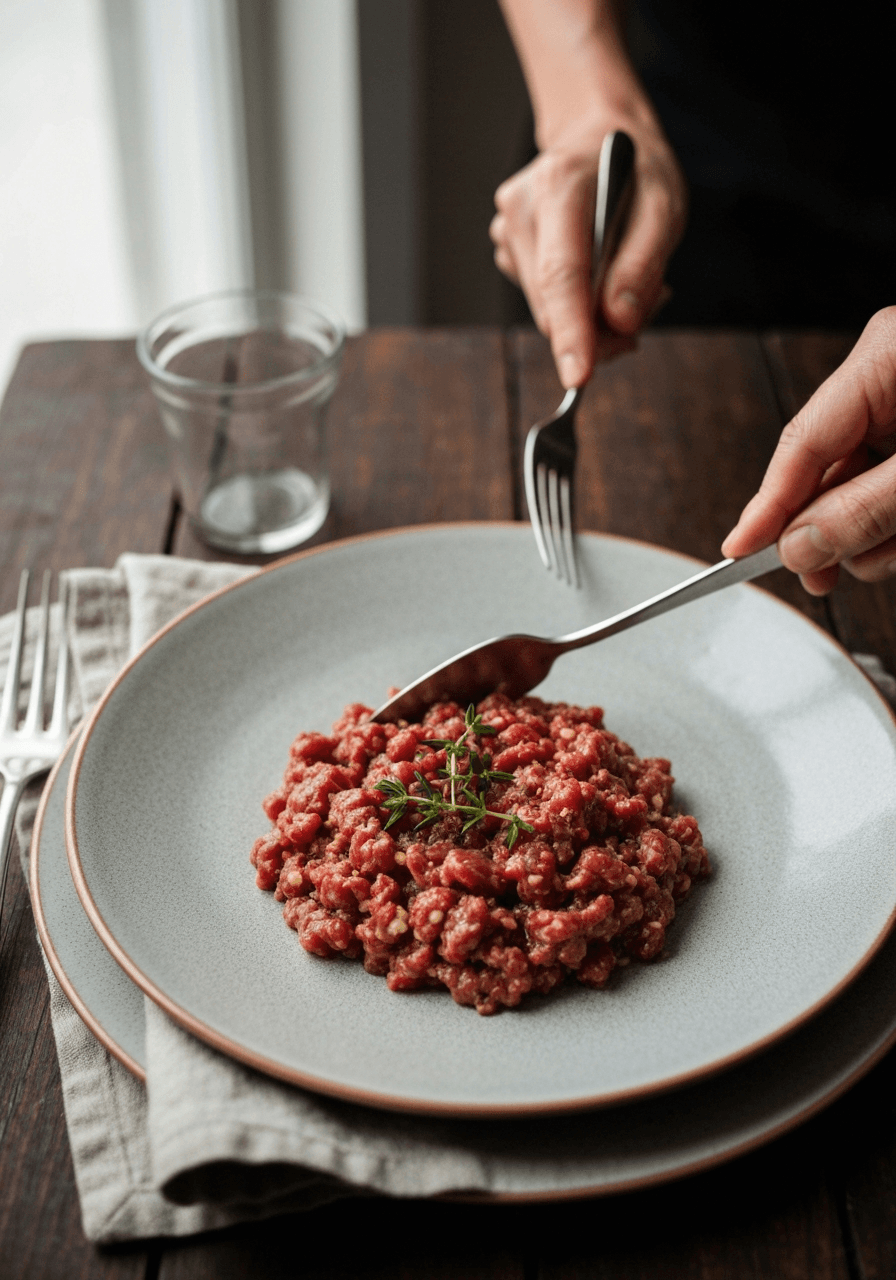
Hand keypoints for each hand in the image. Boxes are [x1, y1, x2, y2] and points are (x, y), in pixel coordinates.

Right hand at [490, 124, 685, 387]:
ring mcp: (507, 233)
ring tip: (626, 277)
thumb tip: (619, 322)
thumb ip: (643, 264)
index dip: (572, 332)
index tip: (579, 377)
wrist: (598, 138)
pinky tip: (598, 273)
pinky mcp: (508, 252)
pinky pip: (546, 303)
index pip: (562, 275)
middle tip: (649, 304)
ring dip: (593, 318)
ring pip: (549, 313)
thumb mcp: (664, 206)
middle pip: (554, 307)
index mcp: (559, 188)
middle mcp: (521, 212)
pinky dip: (579, 307)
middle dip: (600, 329)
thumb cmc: (636, 170)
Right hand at [722, 307, 895, 594]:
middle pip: (825, 472)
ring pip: (857, 491)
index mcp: (884, 357)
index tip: (739, 551)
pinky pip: (885, 493)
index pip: (801, 442)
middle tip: (824, 575)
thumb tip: (797, 545)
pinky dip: (892, 527)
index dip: (769, 504)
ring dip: (874, 536)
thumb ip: (866, 507)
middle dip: (830, 529)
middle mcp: (889, 380)